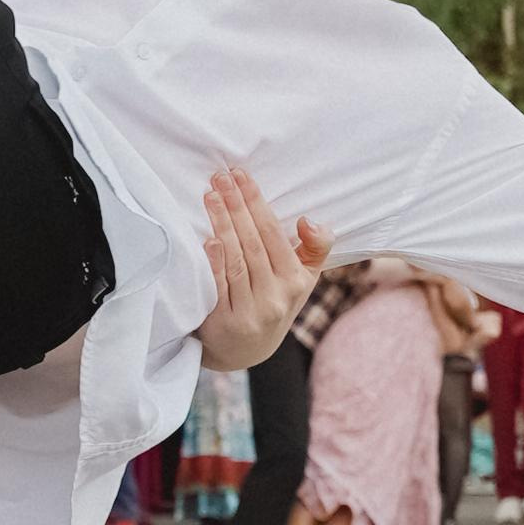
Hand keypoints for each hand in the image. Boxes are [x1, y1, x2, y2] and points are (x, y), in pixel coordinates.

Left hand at [194, 167, 329, 368]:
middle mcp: (276, 296)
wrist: (247, 349)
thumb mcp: (303, 277)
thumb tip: (308, 220)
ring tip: (210, 196)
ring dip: (222, 224)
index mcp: (296, 280)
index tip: (241, 175)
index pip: (273, 233)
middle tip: (220, 177)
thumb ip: (315, 247)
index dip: (256, 202)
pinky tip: (207, 239)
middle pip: (252, 242)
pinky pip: (219, 286)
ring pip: (236, 260)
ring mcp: (251, 312)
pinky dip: (215, 262)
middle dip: (236, 205)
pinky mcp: (226, 323)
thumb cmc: (275, 300)